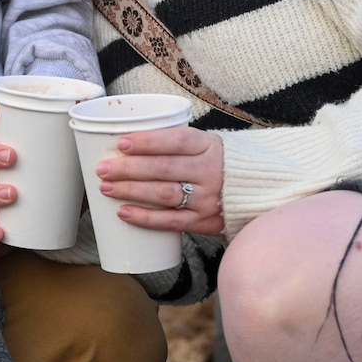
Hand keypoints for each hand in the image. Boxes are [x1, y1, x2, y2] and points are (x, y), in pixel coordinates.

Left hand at [96, 126, 225, 236]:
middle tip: (103, 168)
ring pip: (164, 193)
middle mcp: (210, 171)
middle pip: (164, 168)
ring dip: (132, 190)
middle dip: (129, 168)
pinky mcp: (204, 221)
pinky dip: (145, 218)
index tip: (122, 143)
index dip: (148, 141)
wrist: (258, 191)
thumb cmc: (220, 163)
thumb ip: (178, 144)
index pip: (176, 140)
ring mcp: (208, 198)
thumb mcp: (208, 145)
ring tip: (107, 187)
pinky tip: (124, 212)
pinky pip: (171, 221)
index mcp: (209, 146)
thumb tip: (129, 143)